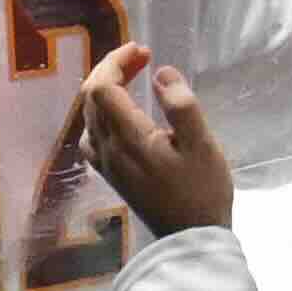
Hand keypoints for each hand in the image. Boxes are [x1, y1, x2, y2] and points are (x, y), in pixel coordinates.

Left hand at [72, 42, 236, 235]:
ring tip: (135, 76)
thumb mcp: (202, 145)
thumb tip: (161, 73)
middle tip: (143, 57)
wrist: (190, 239)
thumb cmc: (202, 191)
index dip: (117, 62)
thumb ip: (181, 106)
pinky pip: (93, 134)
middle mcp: (107, 149)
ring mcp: (105, 163)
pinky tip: (125, 112)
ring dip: (106, 89)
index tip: (144, 51)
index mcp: (128, 139)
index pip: (102, 88)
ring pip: (89, 115)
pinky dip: (103, 112)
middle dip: (112, 69)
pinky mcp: (110, 173)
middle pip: (91, 98)